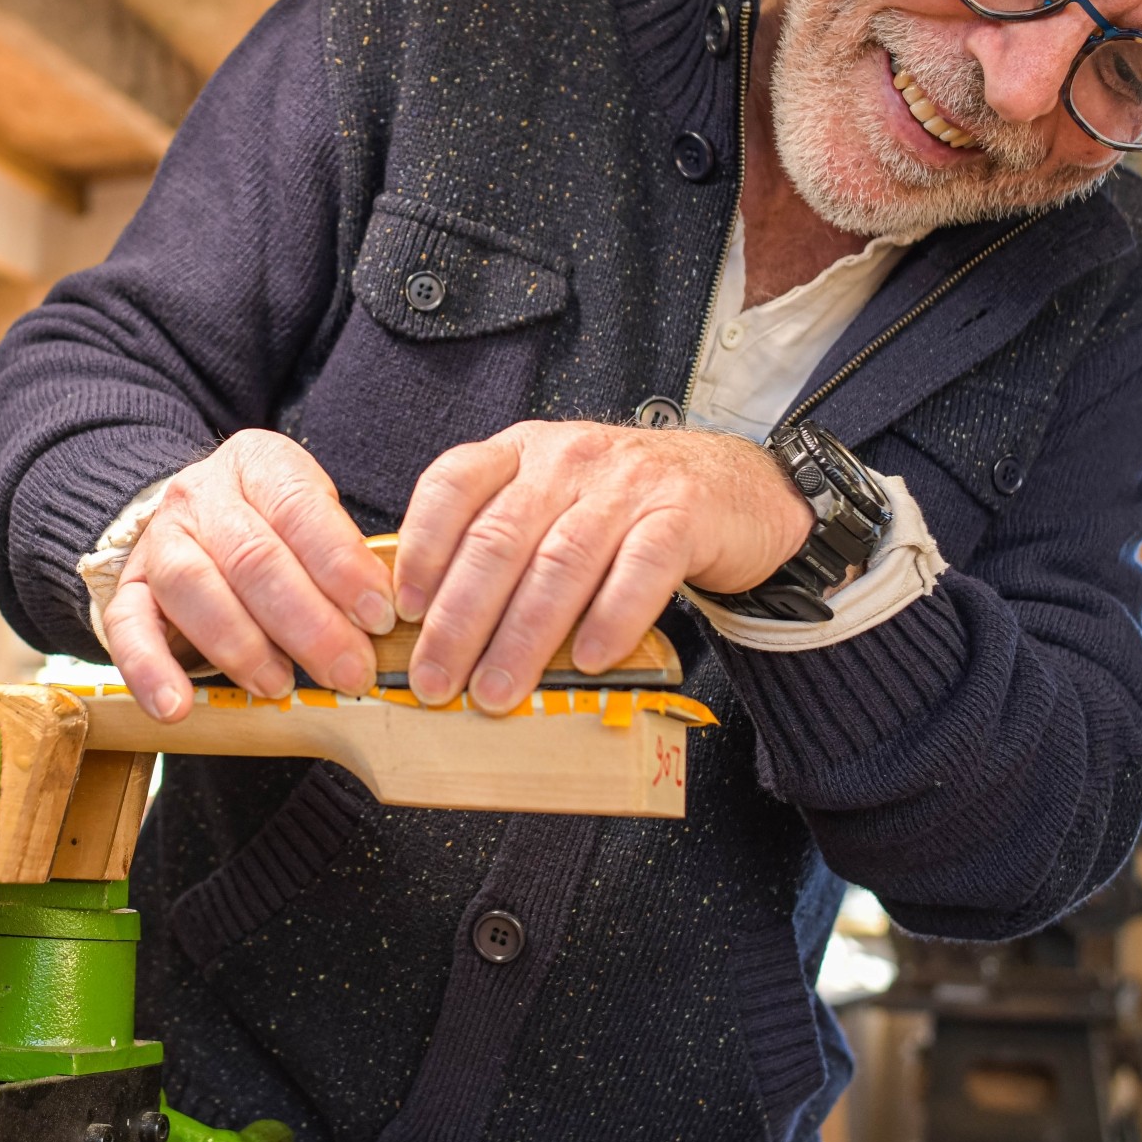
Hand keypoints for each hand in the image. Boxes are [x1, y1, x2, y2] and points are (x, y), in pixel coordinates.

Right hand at [103, 430, 396, 720]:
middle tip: (349, 670)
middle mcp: (202, 494)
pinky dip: (150, 671)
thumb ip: (343, 560)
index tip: (380, 617)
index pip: (301, 508)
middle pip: (253, 557)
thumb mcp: (314, 519)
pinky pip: (127, 627)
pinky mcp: (127, 588)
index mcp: (259, 464)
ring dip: (241, 645)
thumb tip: (384, 624)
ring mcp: (159, 540)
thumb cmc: (274, 529)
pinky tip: (176, 707)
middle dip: (309, 623)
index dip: (342, 566)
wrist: (192, 516)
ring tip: (280, 686)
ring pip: (192, 586)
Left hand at [392, 422, 811, 711]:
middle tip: (436, 681)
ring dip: (523, 635)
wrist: (739, 486)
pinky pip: (639, 569)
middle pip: (500, 538)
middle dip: (460, 619)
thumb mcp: (554, 498)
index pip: (453, 483)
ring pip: (561, 560)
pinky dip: (610, 619)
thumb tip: (434, 629)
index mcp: (522, 452)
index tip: (403, 611)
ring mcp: (626, 483)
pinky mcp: (682, 513)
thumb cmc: (627, 508)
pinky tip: (587, 661)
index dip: (423, 547)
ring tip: (497, 690)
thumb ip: (501, 538)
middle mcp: (567, 458)